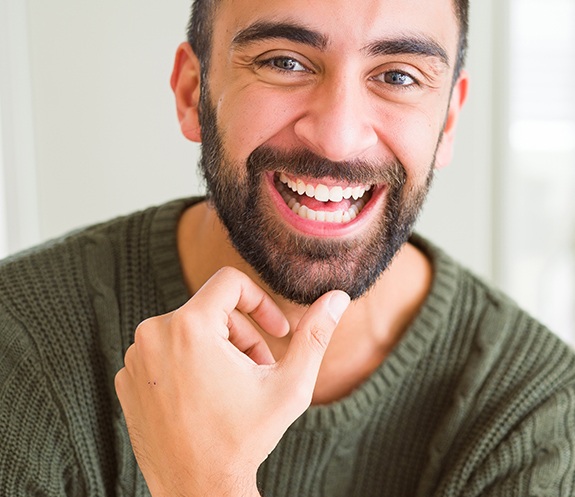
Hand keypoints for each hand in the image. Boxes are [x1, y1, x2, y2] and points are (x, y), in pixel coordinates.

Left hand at [115, 267, 349, 496]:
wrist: (196, 492)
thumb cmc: (245, 439)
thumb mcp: (289, 385)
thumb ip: (315, 336)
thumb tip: (339, 297)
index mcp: (189, 326)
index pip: (229, 281)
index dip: (260, 301)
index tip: (276, 332)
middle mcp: (152, 334)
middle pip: (211, 309)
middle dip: (243, 334)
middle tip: (260, 369)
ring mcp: (135, 358)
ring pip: (188, 328)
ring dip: (218, 349)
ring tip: (234, 385)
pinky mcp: (126, 378)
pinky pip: (165, 351)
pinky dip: (189, 363)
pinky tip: (204, 397)